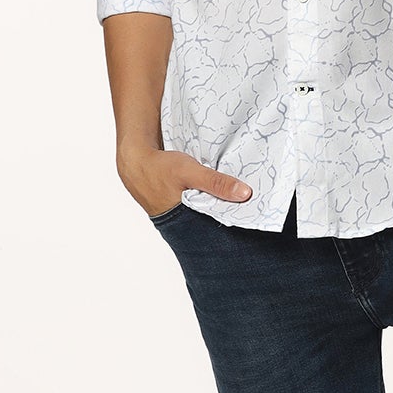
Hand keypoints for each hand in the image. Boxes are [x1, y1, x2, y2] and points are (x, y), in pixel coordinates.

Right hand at [118, 142, 252, 218]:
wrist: (135, 161)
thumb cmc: (160, 169)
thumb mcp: (190, 172)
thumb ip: (216, 183)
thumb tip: (245, 194)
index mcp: (190, 222)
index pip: (219, 231)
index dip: (237, 228)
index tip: (258, 221)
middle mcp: (187, 223)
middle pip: (217, 225)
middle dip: (233, 219)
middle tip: (256, 213)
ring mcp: (184, 216)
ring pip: (210, 215)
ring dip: (222, 209)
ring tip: (243, 204)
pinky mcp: (183, 206)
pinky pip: (203, 207)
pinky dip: (213, 202)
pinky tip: (224, 195)